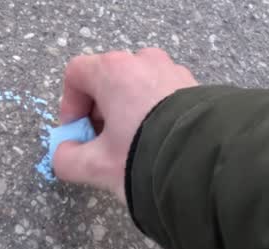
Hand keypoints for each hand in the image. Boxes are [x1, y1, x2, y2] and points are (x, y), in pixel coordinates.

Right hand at [53, 49, 197, 203]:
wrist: (203, 162)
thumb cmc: (145, 156)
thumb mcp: (96, 166)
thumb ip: (66, 159)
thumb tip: (65, 154)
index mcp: (114, 71)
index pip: (77, 74)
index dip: (69, 105)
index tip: (78, 132)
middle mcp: (143, 62)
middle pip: (107, 80)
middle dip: (99, 113)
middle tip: (101, 144)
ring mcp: (171, 71)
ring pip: (135, 87)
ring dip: (126, 113)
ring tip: (131, 146)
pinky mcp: (193, 86)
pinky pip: (161, 94)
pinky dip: (152, 114)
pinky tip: (156, 143)